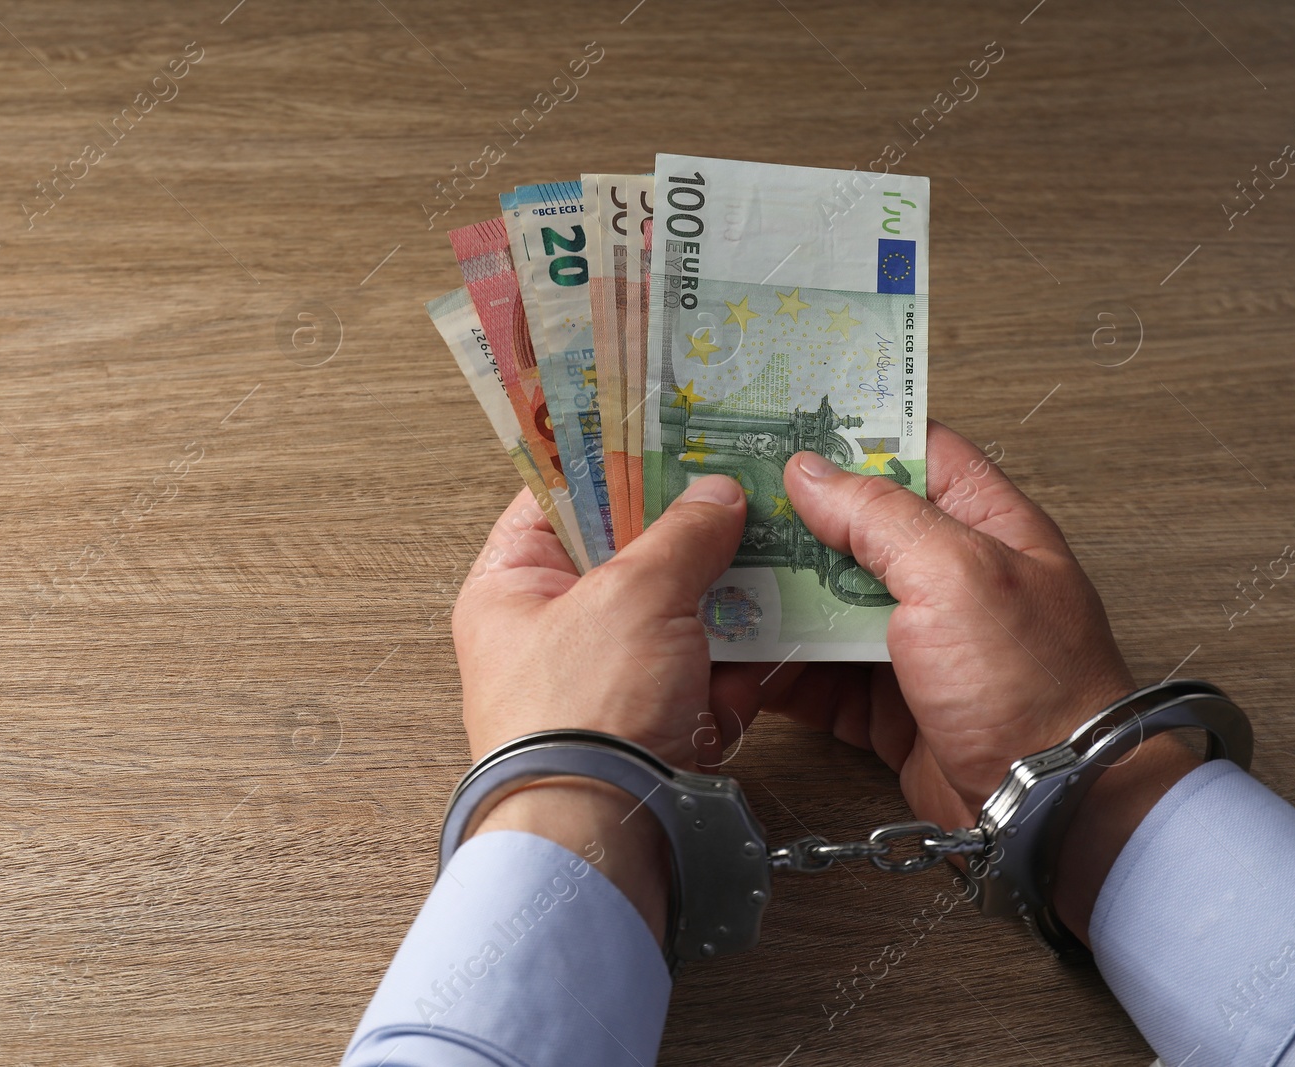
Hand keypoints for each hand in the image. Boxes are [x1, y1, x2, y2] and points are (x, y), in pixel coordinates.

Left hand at [451, 477, 801, 939]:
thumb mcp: (632, 594)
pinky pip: (706, 674)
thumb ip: (680, 533)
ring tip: (779, 547)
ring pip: (678, 614)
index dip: (612, 459)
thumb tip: (714, 495)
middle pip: (629, 554)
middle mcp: (551, 633)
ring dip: (730, 590)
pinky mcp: (657, 727)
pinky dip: (744, 658)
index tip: (666, 426)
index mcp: (510, 588)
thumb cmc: (579, 718)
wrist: (605, 835)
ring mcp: (608, 683)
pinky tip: (784, 627)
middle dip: (692, 527)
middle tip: (740, 484)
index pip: (557, 498)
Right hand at [775, 422, 1198, 941]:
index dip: (851, 434)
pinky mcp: (885, 703)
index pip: (913, 453)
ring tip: (715, 575)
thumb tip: (811, 473)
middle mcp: (947, 579)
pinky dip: (777, 665)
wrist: (1047, 809)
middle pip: (853, 530)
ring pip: (825, 602)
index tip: (783, 421)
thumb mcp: (957, 573)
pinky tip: (737, 653)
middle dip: (790, 519)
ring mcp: (914, 643)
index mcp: (982, 526)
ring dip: (774, 594)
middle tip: (726, 502)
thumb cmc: (1034, 687)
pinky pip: (817, 673)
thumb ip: (879, 516)